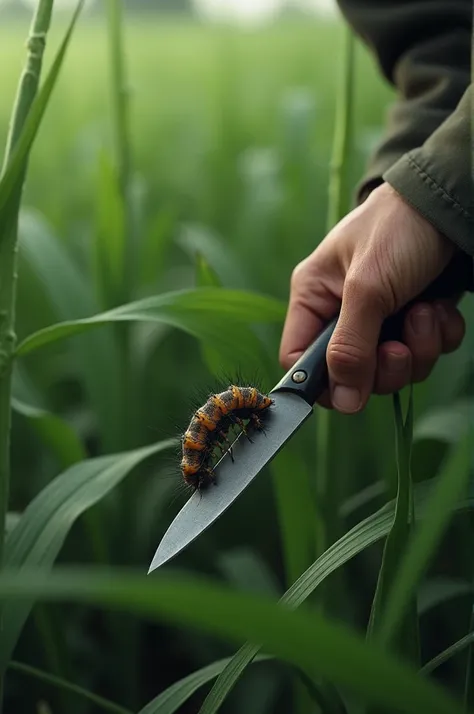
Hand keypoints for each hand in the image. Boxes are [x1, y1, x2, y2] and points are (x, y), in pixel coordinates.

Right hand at [279, 183, 465, 413]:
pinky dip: (437, 336)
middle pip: (351, 374)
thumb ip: (351, 348)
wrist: (453, 204)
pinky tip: (439, 309)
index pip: (299, 360)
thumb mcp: (368, 288)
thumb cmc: (397, 230)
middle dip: (384, 367)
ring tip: (425, 312)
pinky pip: (423, 352)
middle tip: (399, 346)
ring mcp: (380, 318)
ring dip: (417, 349)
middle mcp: (341, 313)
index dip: (323, 382)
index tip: (350, 391)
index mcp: (314, 298)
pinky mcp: (413, 319)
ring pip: (392, 368)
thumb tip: (342, 402)